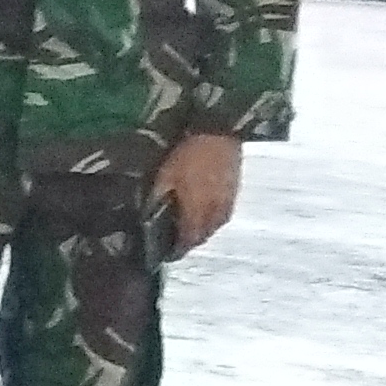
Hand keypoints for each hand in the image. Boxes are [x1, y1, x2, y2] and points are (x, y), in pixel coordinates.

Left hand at [155, 132, 243, 255]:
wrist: (219, 131)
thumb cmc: (187, 154)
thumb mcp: (165, 177)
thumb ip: (159, 200)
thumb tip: (149, 218)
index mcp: (197, 211)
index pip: (188, 241)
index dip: (176, 250)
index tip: (165, 254)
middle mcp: (216, 212)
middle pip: (203, 237)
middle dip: (189, 242)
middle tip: (175, 242)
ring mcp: (229, 202)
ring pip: (215, 226)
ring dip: (202, 231)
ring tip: (188, 228)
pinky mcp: (235, 191)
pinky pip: (223, 214)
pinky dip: (212, 218)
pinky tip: (203, 212)